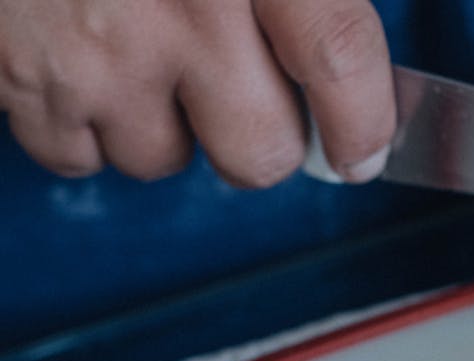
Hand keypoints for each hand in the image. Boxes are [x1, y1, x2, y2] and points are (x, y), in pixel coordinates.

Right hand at [0, 0, 394, 185]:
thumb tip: (339, 56)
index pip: (340, 57)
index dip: (364, 123)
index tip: (361, 153)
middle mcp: (184, 3)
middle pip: (260, 152)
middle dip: (259, 139)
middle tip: (241, 95)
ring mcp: (99, 48)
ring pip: (163, 158)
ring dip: (161, 123)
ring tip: (138, 49)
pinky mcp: (22, 74)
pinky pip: (77, 156)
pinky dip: (83, 123)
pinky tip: (83, 62)